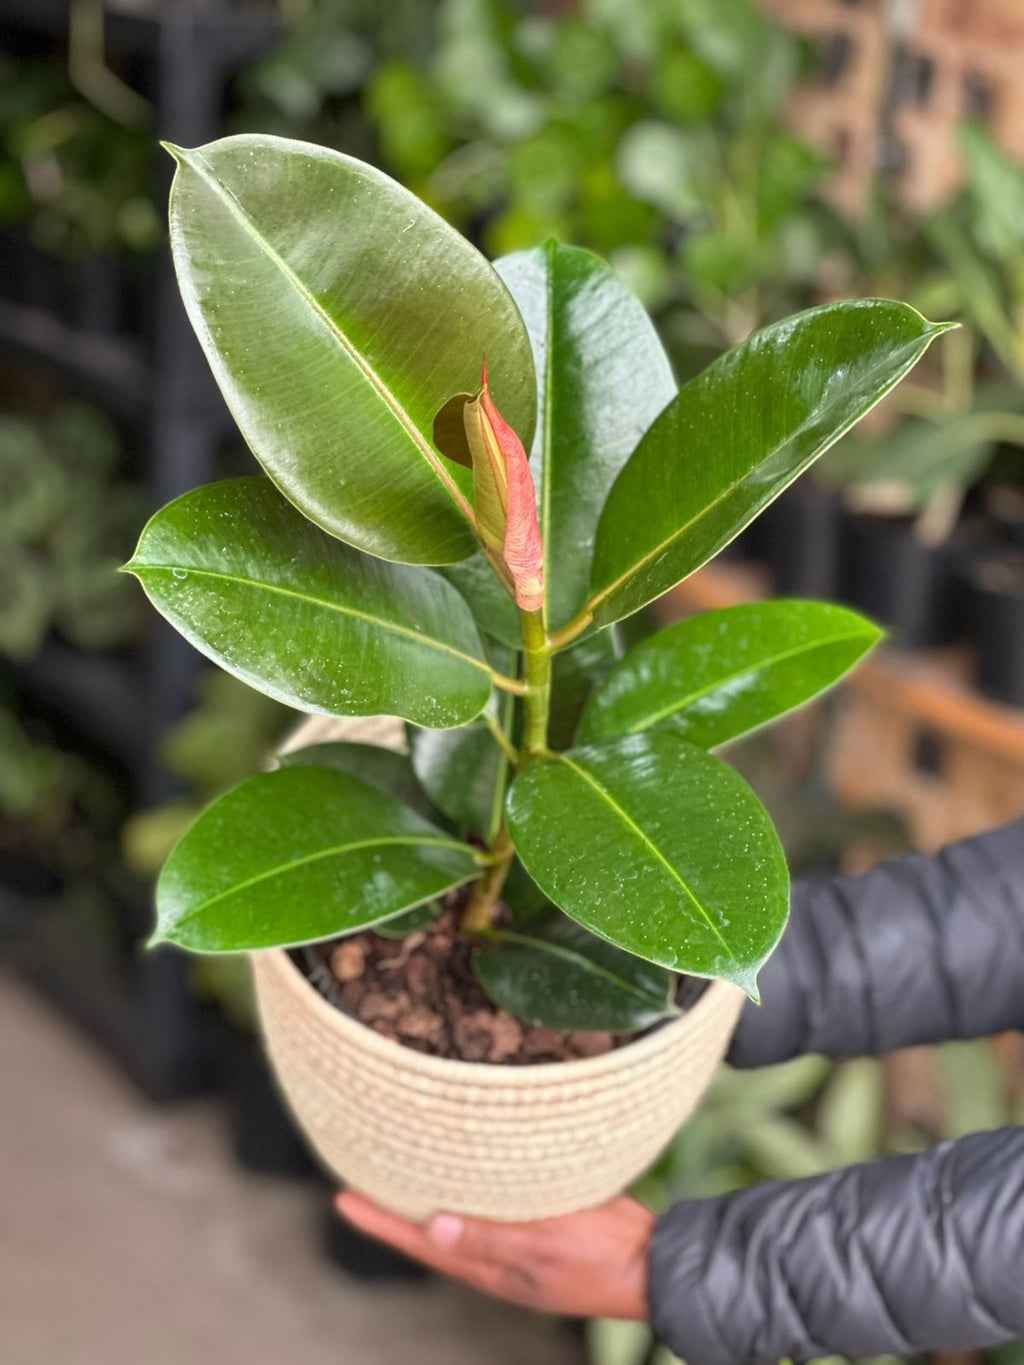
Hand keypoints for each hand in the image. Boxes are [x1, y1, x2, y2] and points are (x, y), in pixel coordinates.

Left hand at [335, 1191, 654, 1318]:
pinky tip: (467, 1166)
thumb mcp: (543, 1247)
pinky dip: (470, 1187)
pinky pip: (493, 1205)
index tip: (342, 1200)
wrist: (654, 1263)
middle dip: (395, 1208)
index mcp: (490, 1267)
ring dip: (429, 1195)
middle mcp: (496, 1255)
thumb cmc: (600, 1259)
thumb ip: (491, 1239)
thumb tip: (435, 1228)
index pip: (421, 1242)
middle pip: (433, 1231)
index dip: (381, 1223)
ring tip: (400, 1166)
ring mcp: (518, 1242)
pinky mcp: (541, 1223)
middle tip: (360, 1175)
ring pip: (461, 1216)